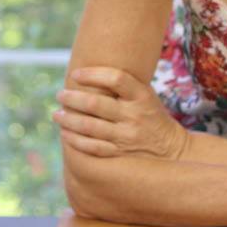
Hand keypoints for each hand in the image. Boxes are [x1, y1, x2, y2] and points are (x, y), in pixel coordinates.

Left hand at [53, 66, 188, 160]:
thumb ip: (123, 86)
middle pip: (95, 104)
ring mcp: (126, 136)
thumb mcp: (145, 94)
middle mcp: (134, 115)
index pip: (116, 79)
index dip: (93, 74)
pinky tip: (65, 133)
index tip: (75, 74)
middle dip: (72, 98)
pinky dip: (75, 140)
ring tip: (57, 114)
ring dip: (68, 119)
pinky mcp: (120, 153)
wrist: (170, 148)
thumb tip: (87, 73)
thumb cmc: (151, 115)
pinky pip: (92, 147)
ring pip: (89, 127)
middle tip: (60, 94)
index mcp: (141, 95)